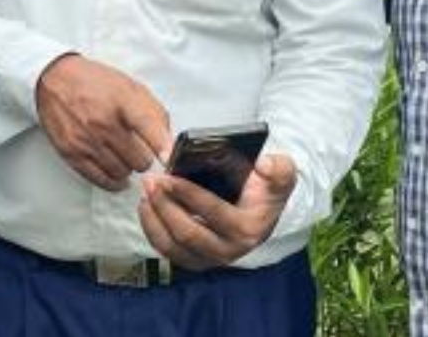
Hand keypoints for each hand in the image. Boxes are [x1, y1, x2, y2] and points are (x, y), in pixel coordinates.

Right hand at [35, 53, 170, 190]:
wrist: (55, 80)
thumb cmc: (96, 82)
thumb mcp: (130, 86)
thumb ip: (154, 112)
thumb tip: (167, 140)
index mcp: (122, 101)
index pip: (148, 126)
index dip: (163, 145)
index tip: (169, 157)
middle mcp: (104, 122)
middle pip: (139, 160)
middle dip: (144, 158)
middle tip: (140, 151)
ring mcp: (87, 140)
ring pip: (122, 172)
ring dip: (128, 168)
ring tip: (125, 158)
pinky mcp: (72, 153)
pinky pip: (100, 179)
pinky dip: (113, 181)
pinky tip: (117, 176)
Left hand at [138, 152, 296, 269]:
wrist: (264, 212)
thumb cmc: (268, 189)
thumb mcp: (282, 174)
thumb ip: (279, 168)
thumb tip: (263, 165)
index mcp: (249, 229)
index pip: (213, 213)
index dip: (188, 194)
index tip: (169, 176)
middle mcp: (229, 251)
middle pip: (187, 232)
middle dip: (165, 205)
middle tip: (151, 181)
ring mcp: (211, 259)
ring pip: (172, 245)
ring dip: (154, 218)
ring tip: (146, 193)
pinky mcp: (195, 261)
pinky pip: (167, 251)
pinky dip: (152, 230)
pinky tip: (146, 207)